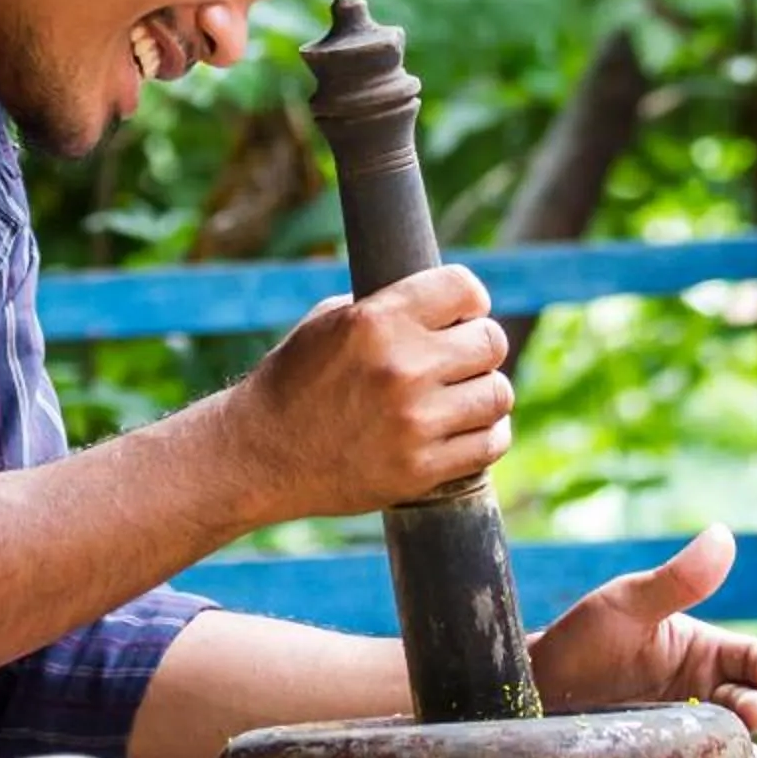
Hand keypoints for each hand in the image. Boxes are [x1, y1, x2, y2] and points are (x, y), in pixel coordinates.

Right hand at [241, 266, 512, 525]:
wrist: (258, 454)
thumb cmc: (293, 382)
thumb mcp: (328, 323)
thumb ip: (386, 308)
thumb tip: (444, 302)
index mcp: (377, 321)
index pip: (464, 289)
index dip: (469, 300)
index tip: (464, 314)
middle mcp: (402, 367)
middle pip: (491, 342)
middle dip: (479, 347)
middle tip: (461, 359)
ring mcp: (415, 422)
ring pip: (498, 394)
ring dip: (484, 393)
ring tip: (462, 397)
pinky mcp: (421, 468)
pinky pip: (490, 443)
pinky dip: (486, 434)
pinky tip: (467, 429)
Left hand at [529, 525, 756, 757]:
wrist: (533, 693)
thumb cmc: (581, 640)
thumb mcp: (627, 604)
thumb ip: (677, 579)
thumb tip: (724, 534)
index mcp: (703, 652)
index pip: (754, 659)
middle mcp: (704, 694)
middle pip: (750, 705)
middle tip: (748, 715)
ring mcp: (687, 734)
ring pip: (736, 749)